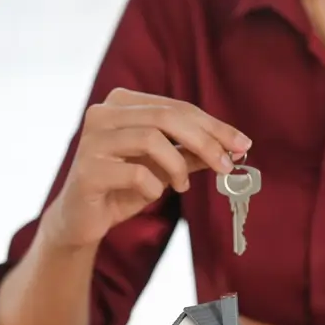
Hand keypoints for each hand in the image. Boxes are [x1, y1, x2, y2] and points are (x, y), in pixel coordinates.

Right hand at [42, 88, 251, 248]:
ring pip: (150, 138)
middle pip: (166, 117)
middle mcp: (102, 114)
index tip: (243, 144)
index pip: (177, 107)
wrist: (80, 220)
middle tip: (227, 166)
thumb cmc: (123, 187)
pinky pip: (135, 173)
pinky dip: (154, 187)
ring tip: (183, 185)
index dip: (214, 125)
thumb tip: (233, 149)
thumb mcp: (164, 167)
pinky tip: (152, 195)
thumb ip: (192, 153)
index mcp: (122, 103)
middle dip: (205, 141)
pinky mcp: (87, 170)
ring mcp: (91, 140)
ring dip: (178, 165)